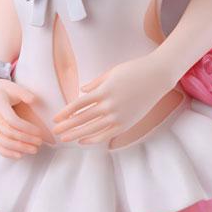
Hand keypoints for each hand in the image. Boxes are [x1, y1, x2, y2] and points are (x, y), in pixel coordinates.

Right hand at [0, 78, 43, 158]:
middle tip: (40, 142)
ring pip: (2, 142)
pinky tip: (20, 155)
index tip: (39, 131)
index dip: (26, 128)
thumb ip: (25, 93)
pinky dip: (7, 153)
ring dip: (19, 148)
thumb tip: (34, 100)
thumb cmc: (5, 90)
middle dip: (25, 139)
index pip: (11, 120)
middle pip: (8, 132)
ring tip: (34, 150)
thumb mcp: (15, 87)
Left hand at [51, 54, 169, 144]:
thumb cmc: (134, 70)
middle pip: (82, 119)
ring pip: (92, 129)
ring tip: (64, 139)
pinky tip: (83, 141)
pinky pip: (106, 134)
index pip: (79, 105)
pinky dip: (94, 139)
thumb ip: (96, 83)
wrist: (157, 77)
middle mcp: (109, 105)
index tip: (56, 118)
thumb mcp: (112, 72)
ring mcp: (118, 116)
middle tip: (54, 132)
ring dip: (76, 134)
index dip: (66, 112)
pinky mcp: (126, 123)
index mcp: (104, 91)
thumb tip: (82, 91)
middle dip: (67, 126)